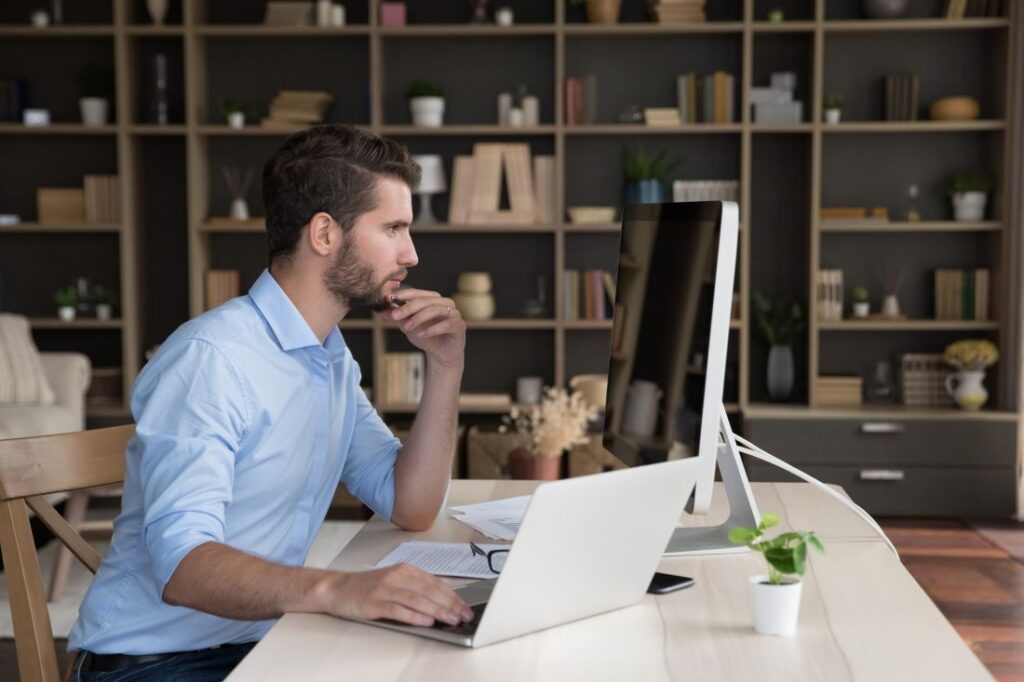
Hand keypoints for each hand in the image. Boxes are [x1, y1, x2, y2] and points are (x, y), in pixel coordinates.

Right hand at [321, 564, 473, 626]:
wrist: (338, 587)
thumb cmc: (368, 586)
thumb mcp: (395, 580)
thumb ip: (416, 586)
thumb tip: (442, 598)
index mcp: (406, 569)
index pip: (435, 583)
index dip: (453, 596)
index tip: (465, 607)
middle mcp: (398, 576)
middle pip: (430, 591)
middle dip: (450, 604)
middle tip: (464, 616)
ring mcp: (386, 588)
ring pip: (418, 599)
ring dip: (438, 610)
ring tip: (451, 619)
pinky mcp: (376, 602)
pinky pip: (399, 609)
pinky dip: (415, 615)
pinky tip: (427, 621)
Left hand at [377, 288, 465, 369]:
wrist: (441, 355)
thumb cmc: (426, 338)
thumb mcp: (408, 327)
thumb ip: (397, 318)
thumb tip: (380, 310)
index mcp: (433, 299)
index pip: (418, 293)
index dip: (404, 295)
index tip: (389, 299)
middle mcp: (445, 303)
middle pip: (426, 300)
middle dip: (409, 308)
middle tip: (395, 316)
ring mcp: (454, 313)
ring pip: (436, 309)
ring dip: (419, 318)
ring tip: (407, 328)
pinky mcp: (459, 326)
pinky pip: (447, 324)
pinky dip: (433, 329)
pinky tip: (422, 334)